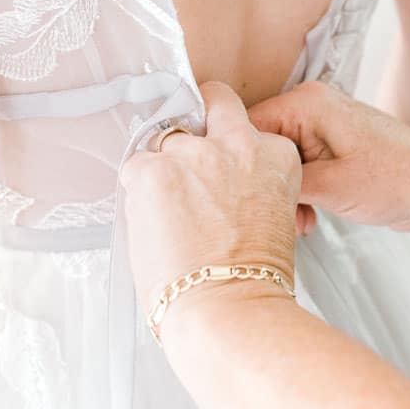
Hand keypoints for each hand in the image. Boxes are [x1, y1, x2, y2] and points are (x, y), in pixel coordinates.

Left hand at [120, 82, 301, 327]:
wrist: (229, 308)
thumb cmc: (252, 279)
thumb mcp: (273, 214)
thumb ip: (246, 183)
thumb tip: (212, 184)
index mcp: (275, 155)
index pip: (245, 128)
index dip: (228, 150)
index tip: (220, 172)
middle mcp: (237, 143)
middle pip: (213, 100)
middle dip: (198, 115)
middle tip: (187, 147)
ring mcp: (192, 153)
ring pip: (166, 139)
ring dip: (163, 168)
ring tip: (167, 212)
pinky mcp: (152, 170)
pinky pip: (134, 167)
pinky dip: (137, 193)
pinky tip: (152, 223)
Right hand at [248, 81, 409, 232]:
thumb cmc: (396, 181)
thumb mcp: (331, 187)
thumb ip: (280, 181)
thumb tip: (241, 183)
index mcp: (306, 103)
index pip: (246, 126)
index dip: (239, 163)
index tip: (239, 197)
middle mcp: (309, 106)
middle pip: (260, 146)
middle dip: (265, 185)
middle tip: (277, 218)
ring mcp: (319, 126)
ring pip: (276, 162)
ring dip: (283, 195)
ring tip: (300, 224)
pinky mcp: (328, 146)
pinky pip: (296, 168)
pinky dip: (298, 194)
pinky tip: (308, 220)